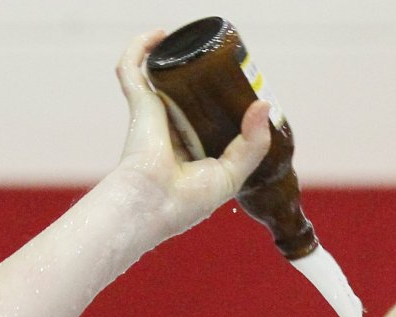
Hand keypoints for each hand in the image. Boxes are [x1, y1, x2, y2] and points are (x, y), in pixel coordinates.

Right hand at [110, 30, 274, 238]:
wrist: (153, 203)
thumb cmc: (187, 200)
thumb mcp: (231, 174)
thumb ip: (253, 144)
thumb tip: (264, 104)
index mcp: (190, 150)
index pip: (207, 117)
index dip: (225, 101)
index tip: (246, 90)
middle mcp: (169, 130)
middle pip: (187, 93)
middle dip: (204, 75)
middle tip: (230, 65)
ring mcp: (152, 115)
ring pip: (160, 76)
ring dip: (174, 56)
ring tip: (199, 46)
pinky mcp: (138, 104)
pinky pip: (131, 67)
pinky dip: (140, 47)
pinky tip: (159, 34)